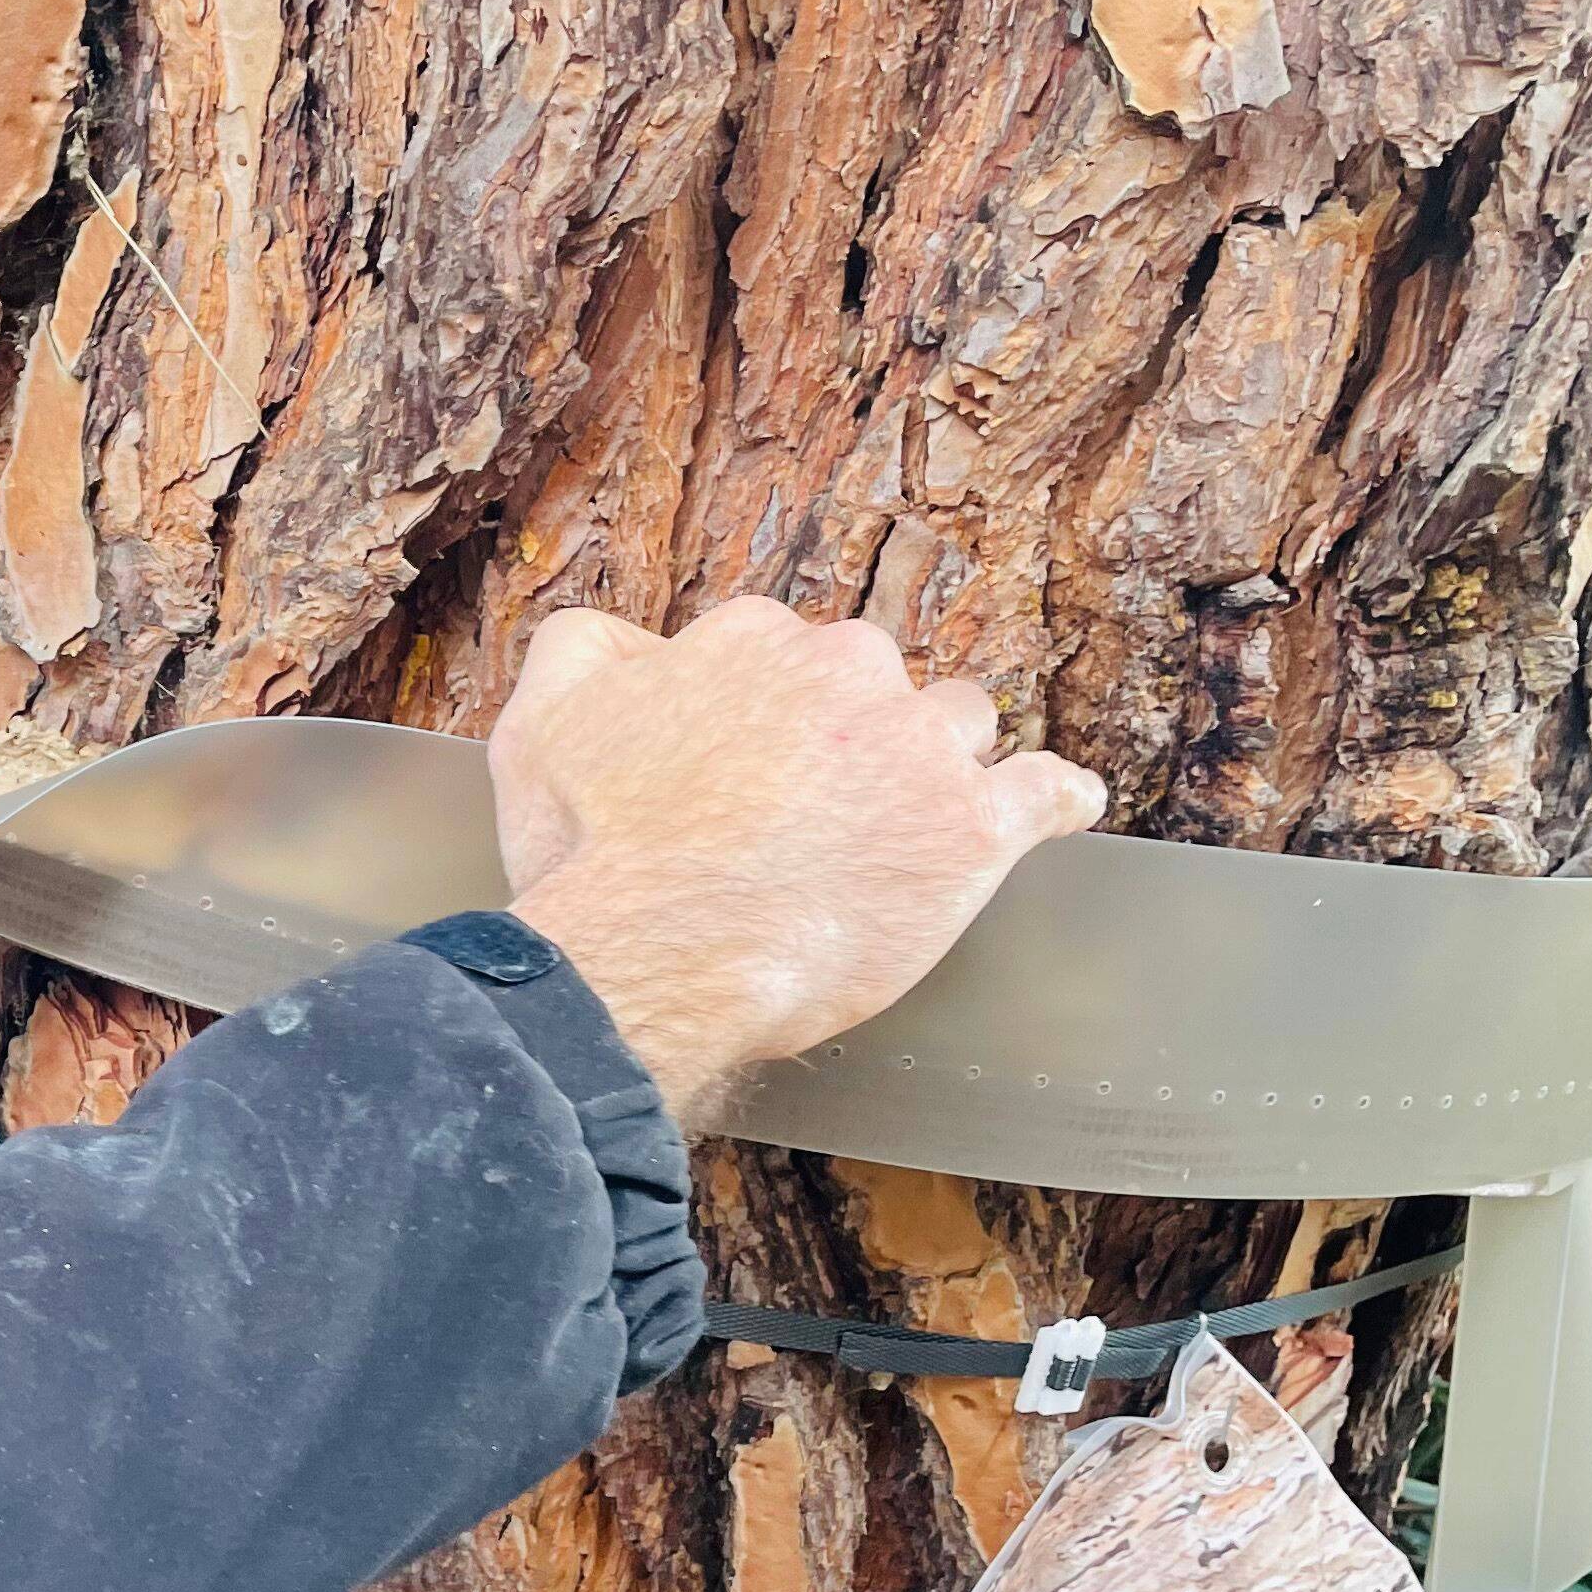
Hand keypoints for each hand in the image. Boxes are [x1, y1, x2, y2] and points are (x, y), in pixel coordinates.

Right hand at [490, 599, 1104, 1114]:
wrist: (660, 953)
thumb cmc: (596, 855)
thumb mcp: (538, 726)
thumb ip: (581, 652)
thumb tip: (625, 638)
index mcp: (751, 640)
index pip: (779, 649)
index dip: (762, 710)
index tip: (749, 761)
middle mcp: (845, 670)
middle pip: (873, 678)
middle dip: (853, 730)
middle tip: (815, 807)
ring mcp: (919, 746)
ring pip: (960, 723)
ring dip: (939, 762)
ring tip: (910, 822)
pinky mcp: (975, 828)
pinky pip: (1048, 791)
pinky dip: (1053, 800)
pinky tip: (1051, 809)